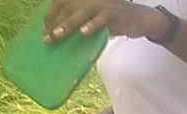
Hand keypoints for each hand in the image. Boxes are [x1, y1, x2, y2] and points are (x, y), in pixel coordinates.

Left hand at [44, 0, 165, 41]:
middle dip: (56, 22)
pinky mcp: (115, 13)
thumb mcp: (95, 20)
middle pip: (68, 6)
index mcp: (85, 0)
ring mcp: (103, 4)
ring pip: (81, 11)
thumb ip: (81, 24)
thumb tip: (62, 37)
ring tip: (58, 34)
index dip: (51, 15)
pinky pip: (102, 18)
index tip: (44, 31)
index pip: (61, 2)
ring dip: (68, 23)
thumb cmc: (116, 21)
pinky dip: (92, 24)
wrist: (141, 19)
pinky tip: (84, 32)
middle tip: (48, 38)